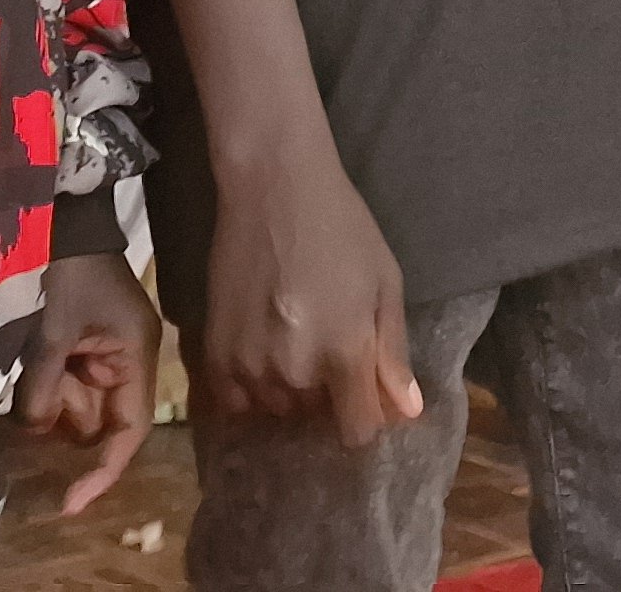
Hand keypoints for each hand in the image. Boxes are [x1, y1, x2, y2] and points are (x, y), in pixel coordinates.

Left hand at [19, 248, 160, 511]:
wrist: (60, 221)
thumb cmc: (67, 271)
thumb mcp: (53, 329)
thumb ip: (43, 387)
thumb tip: (34, 430)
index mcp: (135, 356)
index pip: (129, 431)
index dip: (104, 471)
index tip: (69, 503)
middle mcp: (126, 363)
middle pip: (98, 423)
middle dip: (63, 420)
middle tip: (34, 387)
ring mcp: (103, 356)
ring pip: (75, 408)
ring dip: (48, 403)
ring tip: (30, 361)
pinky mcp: (81, 349)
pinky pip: (63, 387)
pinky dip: (42, 389)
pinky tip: (27, 364)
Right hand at [204, 145, 425, 447]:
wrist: (273, 188)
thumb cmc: (341, 229)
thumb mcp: (384, 283)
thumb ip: (393, 353)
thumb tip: (407, 411)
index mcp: (344, 352)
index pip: (356, 431)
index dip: (366, 417)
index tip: (365, 392)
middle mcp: (294, 371)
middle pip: (316, 418)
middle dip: (328, 395)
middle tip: (327, 344)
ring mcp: (249, 365)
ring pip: (276, 410)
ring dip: (290, 390)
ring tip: (294, 337)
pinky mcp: (214, 354)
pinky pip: (235, 401)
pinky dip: (251, 387)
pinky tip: (263, 347)